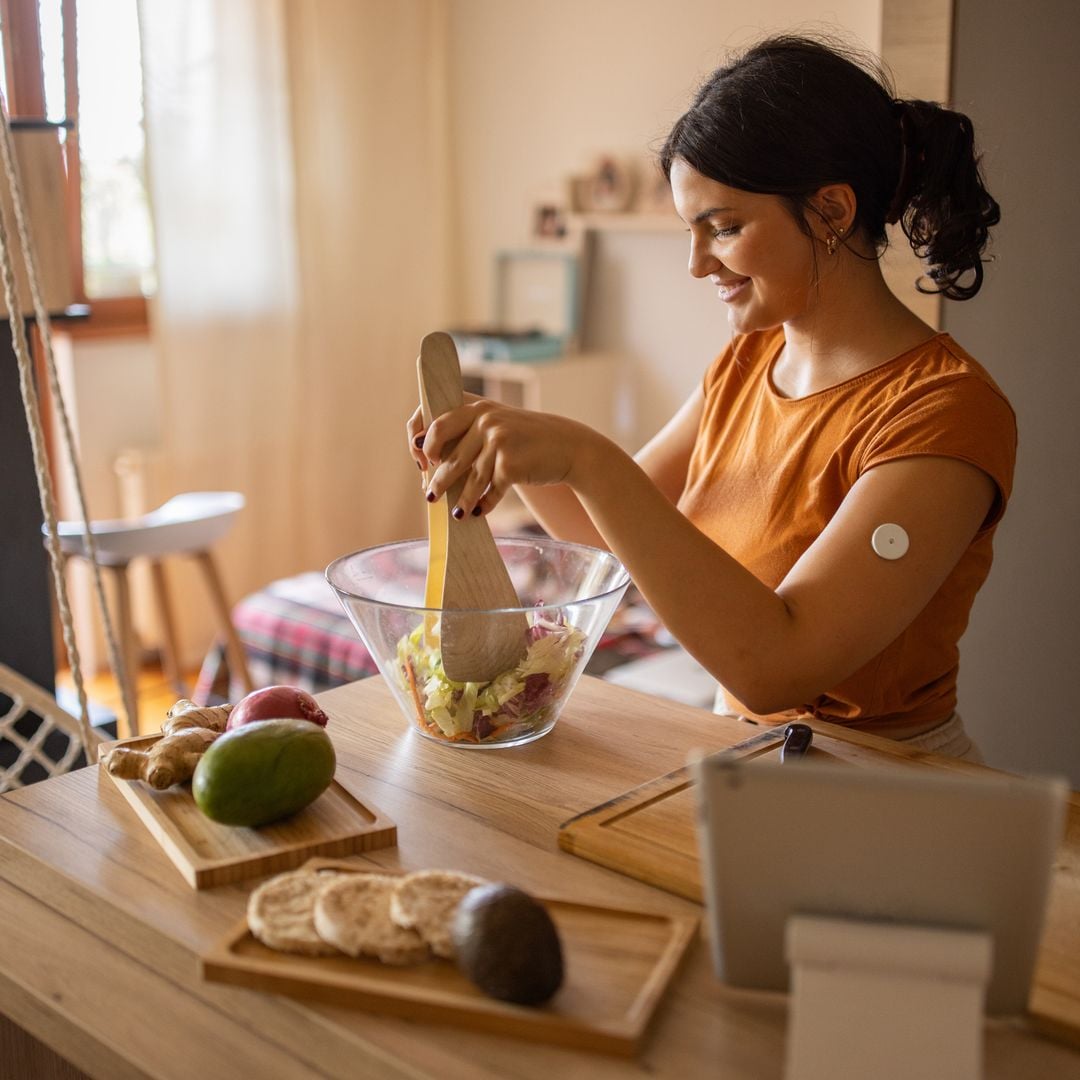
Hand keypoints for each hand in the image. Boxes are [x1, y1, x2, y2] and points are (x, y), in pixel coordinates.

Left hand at [410, 399, 596, 517]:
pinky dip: (484, 504)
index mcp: (477, 407)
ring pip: (470, 479)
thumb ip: (468, 433)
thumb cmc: (527, 439)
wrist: (568, 446)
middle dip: (438, 480)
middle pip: (450, 457)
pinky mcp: (509, 464)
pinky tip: (479, 512)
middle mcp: (485, 421)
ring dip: (460, 500)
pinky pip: (490, 490)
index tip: (423, 461)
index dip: (423, 444)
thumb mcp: (497, 424)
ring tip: (455, 513)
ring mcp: (498, 441)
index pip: (436, 424)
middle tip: (430, 495)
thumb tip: (433, 465)